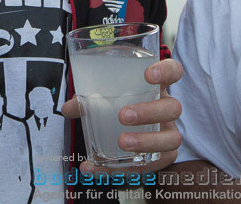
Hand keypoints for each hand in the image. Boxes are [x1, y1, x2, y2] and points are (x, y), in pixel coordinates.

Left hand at [64, 57, 183, 173]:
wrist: (130, 135)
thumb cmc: (119, 107)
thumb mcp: (103, 99)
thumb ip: (87, 101)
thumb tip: (68, 108)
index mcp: (156, 87)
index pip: (173, 71)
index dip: (165, 71)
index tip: (148, 75)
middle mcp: (166, 108)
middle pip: (172, 108)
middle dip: (150, 112)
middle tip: (124, 116)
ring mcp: (168, 132)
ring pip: (172, 139)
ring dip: (146, 141)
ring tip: (122, 142)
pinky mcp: (163, 156)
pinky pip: (151, 165)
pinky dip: (120, 169)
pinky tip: (95, 168)